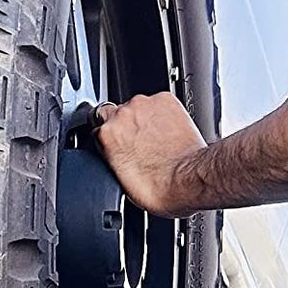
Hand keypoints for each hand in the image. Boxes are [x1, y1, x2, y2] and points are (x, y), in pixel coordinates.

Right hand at [92, 93, 207, 217]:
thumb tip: (116, 155)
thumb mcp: (121, 181)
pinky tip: (170, 131)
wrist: (189, 179)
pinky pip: (160, 103)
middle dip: (127, 127)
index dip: (111, 138)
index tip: (121, 146)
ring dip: (146, 119)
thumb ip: (112, 157)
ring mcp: (145, 105)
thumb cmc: (160, 187)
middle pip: (117, 114)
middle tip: (142, 144)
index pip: (98, 128)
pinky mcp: (166, 100)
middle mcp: (123, 115)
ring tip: (159, 139)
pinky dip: (164, 113)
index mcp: (107, 135)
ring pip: (139, 107)